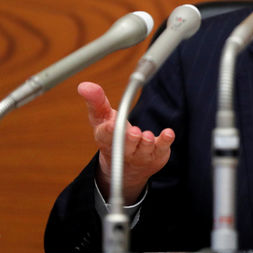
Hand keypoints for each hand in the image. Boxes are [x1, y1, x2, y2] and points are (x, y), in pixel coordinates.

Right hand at [79, 81, 174, 202]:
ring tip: (147, 135)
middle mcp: (123, 150)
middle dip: (129, 140)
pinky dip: (166, 141)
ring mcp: (140, 155)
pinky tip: (168, 133)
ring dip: (146, 142)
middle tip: (134, 132)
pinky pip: (162, 149)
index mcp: (106, 140)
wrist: (127, 166)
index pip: (106, 137)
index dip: (108, 131)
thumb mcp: (102, 117)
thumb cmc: (112, 134)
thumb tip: (84, 85)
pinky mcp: (156, 154)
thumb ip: (96, 101)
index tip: (111, 125)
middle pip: (126, 146)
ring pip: (143, 150)